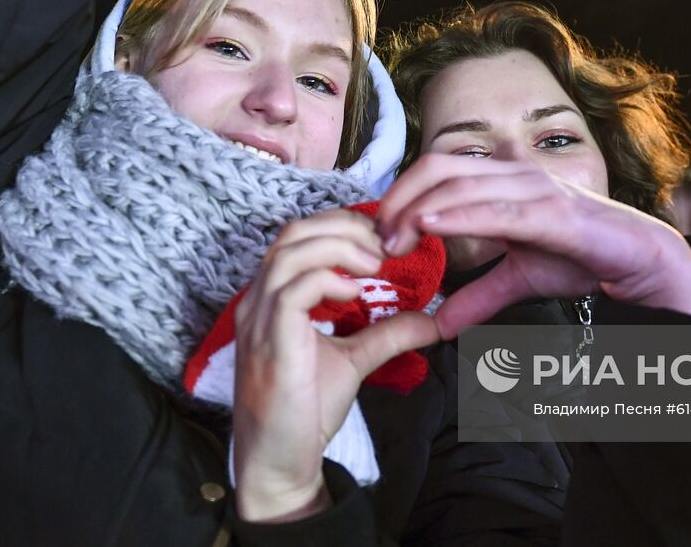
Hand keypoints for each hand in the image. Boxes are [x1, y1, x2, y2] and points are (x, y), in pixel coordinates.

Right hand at [231, 209, 439, 521]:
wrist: (279, 463)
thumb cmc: (305, 410)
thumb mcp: (354, 359)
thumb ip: (387, 334)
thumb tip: (432, 319)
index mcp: (273, 298)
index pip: (301, 235)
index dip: (343, 226)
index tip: (383, 240)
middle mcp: (259, 300)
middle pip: (294, 232)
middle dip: (344, 227)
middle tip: (384, 247)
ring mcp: (259, 320)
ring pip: (292, 252)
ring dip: (341, 248)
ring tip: (375, 265)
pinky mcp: (269, 342)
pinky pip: (293, 290)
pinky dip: (328, 280)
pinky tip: (355, 294)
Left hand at [377, 155, 690, 338]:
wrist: (641, 259)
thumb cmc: (583, 258)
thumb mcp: (519, 280)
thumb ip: (478, 296)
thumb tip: (441, 323)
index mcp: (502, 182)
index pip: (437, 172)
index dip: (401, 197)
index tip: (379, 237)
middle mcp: (513, 175)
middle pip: (438, 169)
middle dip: (400, 201)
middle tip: (379, 241)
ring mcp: (533, 189)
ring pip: (459, 183)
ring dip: (419, 209)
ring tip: (394, 239)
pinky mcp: (551, 212)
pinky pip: (496, 210)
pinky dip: (458, 215)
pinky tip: (431, 226)